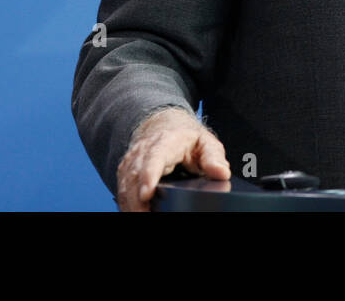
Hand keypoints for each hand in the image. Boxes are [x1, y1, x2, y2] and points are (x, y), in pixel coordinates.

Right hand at [116, 106, 230, 210]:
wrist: (164, 126)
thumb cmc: (188, 139)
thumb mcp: (206, 143)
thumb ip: (214, 158)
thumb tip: (222, 173)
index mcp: (166, 141)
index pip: (154, 157)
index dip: (149, 175)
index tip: (147, 193)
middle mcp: (144, 150)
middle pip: (135, 175)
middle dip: (137, 199)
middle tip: (145, 216)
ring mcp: (132, 161)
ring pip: (125, 184)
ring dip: (130, 204)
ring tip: (142, 217)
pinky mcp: (126, 172)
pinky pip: (122, 190)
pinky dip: (127, 203)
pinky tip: (135, 212)